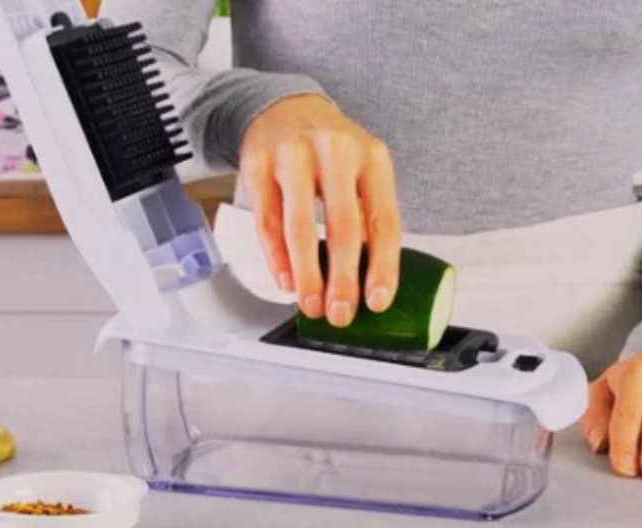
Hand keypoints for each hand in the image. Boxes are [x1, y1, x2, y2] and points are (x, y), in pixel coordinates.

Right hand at [239, 94, 402, 326]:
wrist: (284, 107)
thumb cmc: (329, 151)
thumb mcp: (360, 171)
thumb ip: (366, 217)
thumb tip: (368, 282)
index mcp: (372, 157)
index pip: (383, 221)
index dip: (382, 267)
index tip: (377, 302)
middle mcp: (335, 151)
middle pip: (343, 228)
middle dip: (342, 280)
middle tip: (340, 314)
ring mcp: (293, 154)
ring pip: (300, 227)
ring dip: (306, 275)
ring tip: (311, 304)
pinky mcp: (257, 163)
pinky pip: (267, 221)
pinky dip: (276, 257)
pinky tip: (285, 279)